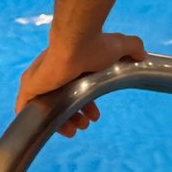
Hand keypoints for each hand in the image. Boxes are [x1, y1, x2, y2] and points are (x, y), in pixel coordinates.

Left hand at [15, 32, 146, 131]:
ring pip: (48, 110)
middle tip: (87, 124)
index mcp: (70, 66)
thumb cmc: (95, 45)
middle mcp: (53, 75)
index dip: (86, 104)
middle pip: (62, 103)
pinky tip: (54, 129)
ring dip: (63, 122)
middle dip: (76, 116)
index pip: (75, 91)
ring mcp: (40, 82)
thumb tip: (143, 56)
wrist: (76, 42)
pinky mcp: (29, 90)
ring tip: (77, 129)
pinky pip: (28, 111)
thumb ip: (133, 49)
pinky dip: (38, 122)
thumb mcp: (121, 46)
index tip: (96, 114)